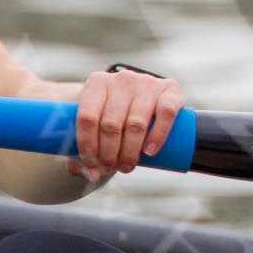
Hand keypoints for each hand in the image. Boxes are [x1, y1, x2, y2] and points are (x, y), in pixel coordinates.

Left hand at [69, 67, 183, 183]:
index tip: (91, 165)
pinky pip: (166, 113)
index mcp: (98, 83)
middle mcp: (122, 79)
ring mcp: (147, 82)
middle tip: (111, 168)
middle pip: (111, 124)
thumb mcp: (94, 126)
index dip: (87, 146)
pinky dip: (158, 136)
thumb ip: (82, 153)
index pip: (87, 117)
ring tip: (127, 166)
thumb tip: (92, 174)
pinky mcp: (170, 89)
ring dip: (130, 152)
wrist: (141, 99)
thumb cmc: (112, 117)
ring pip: (136, 123)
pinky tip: (149, 151)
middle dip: (109, 153)